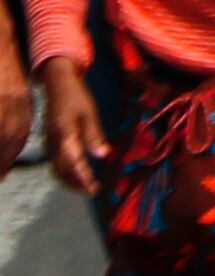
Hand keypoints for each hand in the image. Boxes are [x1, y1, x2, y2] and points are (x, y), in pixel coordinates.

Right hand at [32, 59, 89, 192]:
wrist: (59, 85)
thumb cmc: (77, 97)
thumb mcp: (90, 113)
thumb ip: (95, 135)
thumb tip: (103, 155)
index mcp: (64, 134)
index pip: (72, 161)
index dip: (82, 176)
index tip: (93, 187)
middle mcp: (53, 143)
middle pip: (62, 170)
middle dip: (76, 183)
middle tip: (93, 190)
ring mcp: (49, 143)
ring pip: (57, 169)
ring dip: (70, 180)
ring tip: (86, 187)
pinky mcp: (50, 142)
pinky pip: (56, 163)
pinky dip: (66, 172)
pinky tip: (77, 174)